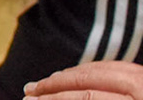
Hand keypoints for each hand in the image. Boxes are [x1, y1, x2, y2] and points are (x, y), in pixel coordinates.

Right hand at [26, 61, 142, 97]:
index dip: (56, 98)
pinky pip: (114, 66)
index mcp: (138, 96)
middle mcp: (141, 82)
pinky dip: (90, 70)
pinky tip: (78, 75)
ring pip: (99, 67)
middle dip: (55, 83)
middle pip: (88, 77)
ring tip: (48, 81)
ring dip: (70, 74)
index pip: (87, 96)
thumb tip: (60, 97)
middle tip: (30, 88)